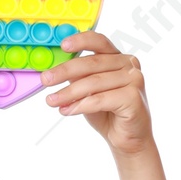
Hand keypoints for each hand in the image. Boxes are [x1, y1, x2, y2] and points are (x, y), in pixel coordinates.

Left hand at [40, 32, 152, 154]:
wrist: (128, 139)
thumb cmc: (108, 112)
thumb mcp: (88, 91)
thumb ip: (78, 77)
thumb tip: (54, 70)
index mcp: (118, 57)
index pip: (99, 41)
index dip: (80, 41)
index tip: (62, 45)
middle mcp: (129, 65)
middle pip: (92, 63)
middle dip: (64, 71)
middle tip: (45, 80)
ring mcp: (134, 80)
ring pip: (94, 83)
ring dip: (68, 93)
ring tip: (52, 101)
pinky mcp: (134, 98)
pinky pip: (100, 99)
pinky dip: (80, 105)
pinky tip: (67, 110)